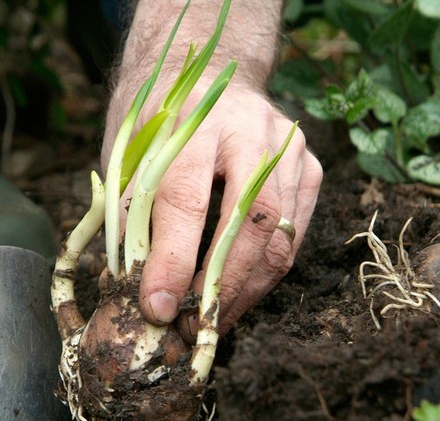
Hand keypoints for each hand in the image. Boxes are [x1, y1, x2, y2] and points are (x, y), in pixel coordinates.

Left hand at [102, 80, 322, 341]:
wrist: (208, 75)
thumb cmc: (158, 123)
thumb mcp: (129, 156)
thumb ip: (133, 213)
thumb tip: (139, 287)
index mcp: (194, 122)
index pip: (185, 202)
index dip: (172, 262)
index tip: (157, 309)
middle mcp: (250, 131)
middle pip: (246, 224)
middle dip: (219, 288)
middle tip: (191, 327)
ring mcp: (289, 148)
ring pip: (278, 237)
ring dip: (245, 290)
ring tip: (213, 321)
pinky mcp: (310, 167)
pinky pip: (294, 234)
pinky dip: (265, 273)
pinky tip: (237, 293)